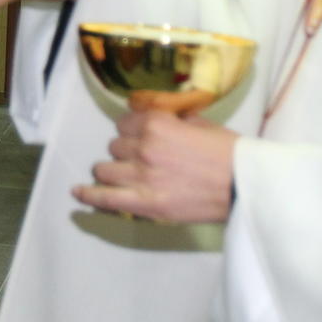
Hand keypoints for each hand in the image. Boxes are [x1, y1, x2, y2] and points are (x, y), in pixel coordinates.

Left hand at [73, 110, 237, 222]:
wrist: (243, 185)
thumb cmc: (228, 152)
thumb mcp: (200, 122)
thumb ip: (172, 119)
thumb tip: (157, 117)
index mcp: (157, 123)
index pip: (125, 122)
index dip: (133, 130)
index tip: (140, 136)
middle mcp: (143, 147)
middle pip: (114, 146)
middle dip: (125, 150)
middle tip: (142, 158)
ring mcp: (141, 177)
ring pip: (104, 168)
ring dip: (111, 170)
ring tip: (120, 175)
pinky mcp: (144, 204)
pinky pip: (104, 198)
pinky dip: (88, 195)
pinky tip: (77, 193)